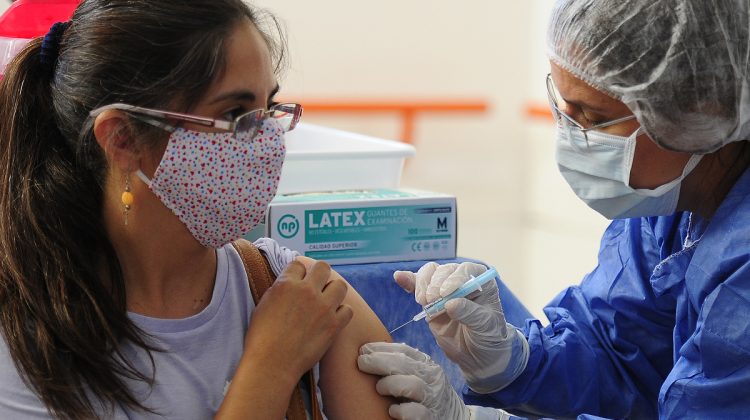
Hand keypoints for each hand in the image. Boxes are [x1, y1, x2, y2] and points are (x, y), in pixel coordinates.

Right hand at [244, 259, 353, 384]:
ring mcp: (323, 308)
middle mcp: (307, 291)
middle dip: (319, 275)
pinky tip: (332, 319)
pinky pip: (348, 310)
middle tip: (316, 287)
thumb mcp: (264, 304)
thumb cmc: (262, 337)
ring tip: (327, 302)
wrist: (272, 363)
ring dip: (334, 292)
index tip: (298, 282)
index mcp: (286, 284)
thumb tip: (290, 283)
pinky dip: (341, 313)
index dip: (299, 273)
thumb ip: (280, 289)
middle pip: (323, 267)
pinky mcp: (334, 325)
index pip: (299, 264)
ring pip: (340, 285)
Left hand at [358, 342, 469, 419]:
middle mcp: (431, 378)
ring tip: (379, 388)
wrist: (456, 417)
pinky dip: (403, 410)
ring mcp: (433, 398)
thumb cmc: (427, 395)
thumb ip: (402, 365)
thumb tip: (369, 352)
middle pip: (405, 364)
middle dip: (380, 361)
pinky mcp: (431, 418)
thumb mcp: (419, 374)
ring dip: (391, 384)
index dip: (381, 348)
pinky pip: (418, 413)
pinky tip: (392, 410)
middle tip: (362, 363)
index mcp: (426, 364)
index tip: (363, 349)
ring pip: (413, 385)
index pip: (404, 351)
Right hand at [394, 262, 528, 392]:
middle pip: (444, 270)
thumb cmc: (488, 338)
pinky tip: (399, 278)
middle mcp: (462, 280)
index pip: (466, 270)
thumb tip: (451, 303)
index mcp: (481, 282)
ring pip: (429, 274)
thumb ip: (471, 313)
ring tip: (423, 302)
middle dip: (435, 284)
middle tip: (433, 301)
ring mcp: (444, 288)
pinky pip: (418, 285)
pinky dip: (409, 281)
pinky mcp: (430, 299)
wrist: (476, 355)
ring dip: (423, 285)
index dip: (454, 278)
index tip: (446, 293)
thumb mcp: (486, 327)